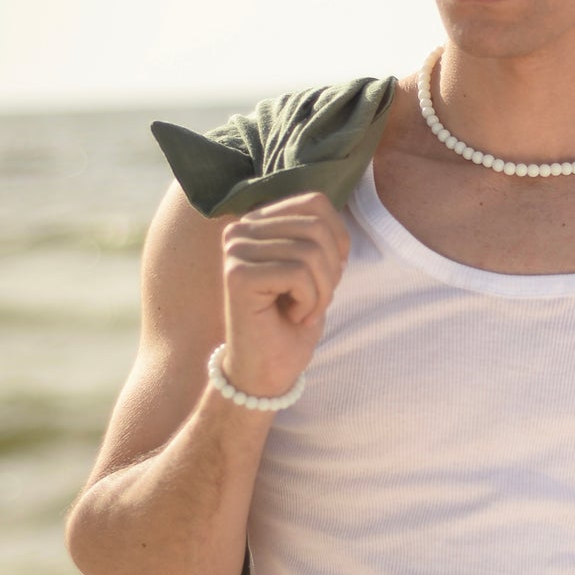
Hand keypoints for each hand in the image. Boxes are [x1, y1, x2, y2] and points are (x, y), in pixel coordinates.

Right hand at [219, 194, 350, 397]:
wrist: (268, 371)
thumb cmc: (292, 321)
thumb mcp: (315, 268)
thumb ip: (319, 233)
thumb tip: (333, 210)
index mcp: (258, 220)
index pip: (316, 203)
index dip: (338, 240)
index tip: (326, 276)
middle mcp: (240, 229)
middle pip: (317, 227)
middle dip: (331, 271)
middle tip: (315, 301)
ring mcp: (235, 250)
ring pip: (310, 252)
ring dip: (322, 291)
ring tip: (303, 311)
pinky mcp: (237, 275)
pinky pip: (298, 274)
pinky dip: (310, 303)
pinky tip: (292, 317)